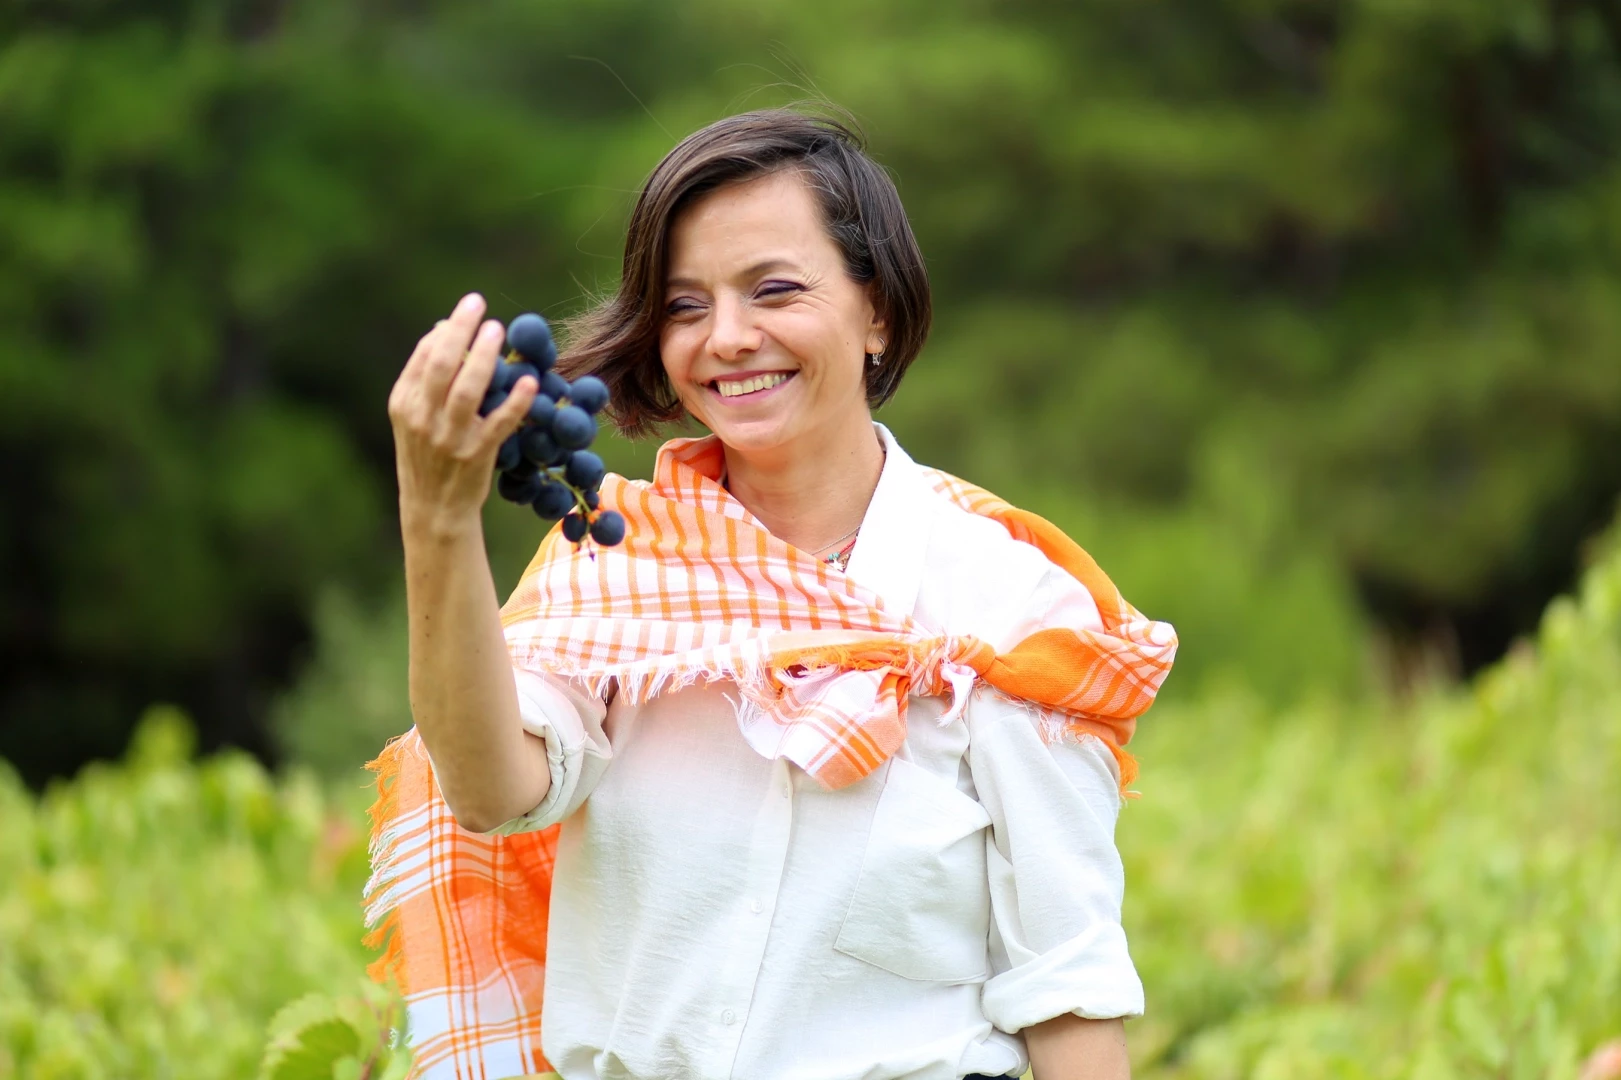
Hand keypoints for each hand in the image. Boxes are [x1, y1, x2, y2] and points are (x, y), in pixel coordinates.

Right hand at [387, 293, 537, 537]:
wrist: (433, 508)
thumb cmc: (428, 454)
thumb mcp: (414, 416)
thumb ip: (425, 377)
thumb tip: (444, 328)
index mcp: (404, 403)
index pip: (424, 356)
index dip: (448, 329)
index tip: (469, 308)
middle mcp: (422, 418)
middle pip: (441, 365)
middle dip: (461, 330)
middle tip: (480, 305)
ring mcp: (449, 437)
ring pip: (467, 390)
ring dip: (484, 356)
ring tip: (497, 330)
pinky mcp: (475, 454)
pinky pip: (498, 423)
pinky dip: (514, 401)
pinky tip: (528, 381)